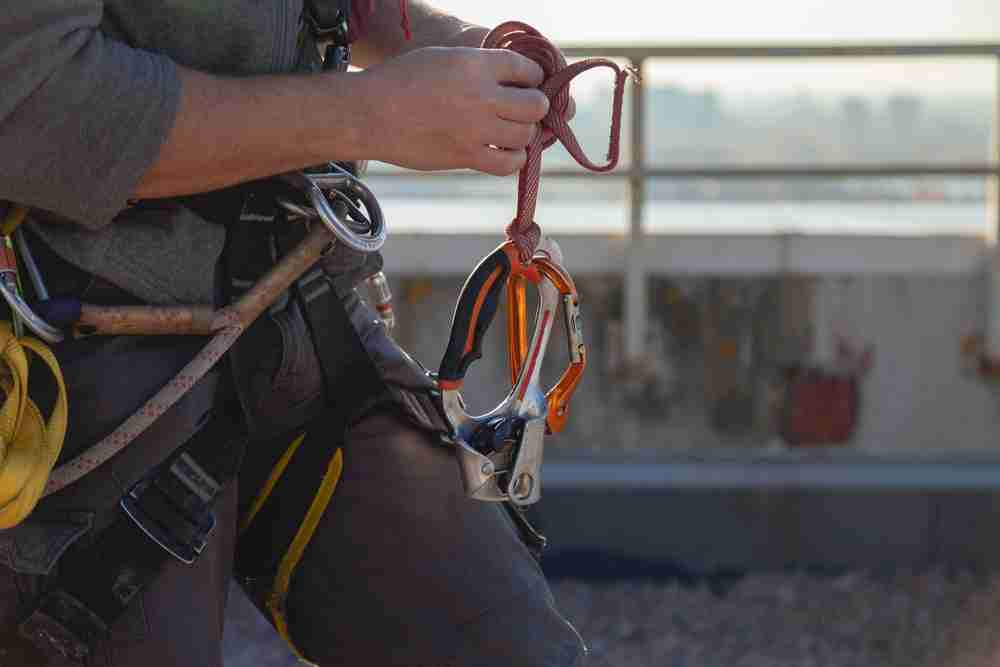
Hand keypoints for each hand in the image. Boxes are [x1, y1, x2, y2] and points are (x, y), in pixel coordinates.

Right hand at [357, 46, 549, 174]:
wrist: (370, 113)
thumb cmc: (400, 82)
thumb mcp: (443, 59)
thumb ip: (477, 68)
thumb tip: (508, 84)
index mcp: (476, 64)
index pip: (528, 70)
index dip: (533, 78)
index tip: (529, 84)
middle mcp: (481, 96)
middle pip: (535, 105)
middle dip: (535, 107)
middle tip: (524, 111)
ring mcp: (475, 129)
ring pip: (526, 135)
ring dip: (523, 134)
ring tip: (511, 132)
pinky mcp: (466, 156)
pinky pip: (508, 164)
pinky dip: (513, 159)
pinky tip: (504, 153)